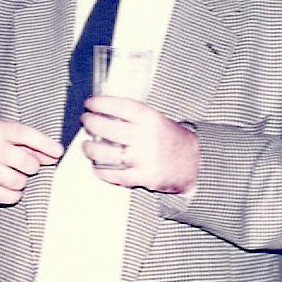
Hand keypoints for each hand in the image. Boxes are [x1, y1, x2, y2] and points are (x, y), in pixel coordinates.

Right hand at [0, 120, 62, 204]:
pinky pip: (6, 196)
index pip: (25, 134)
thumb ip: (31, 145)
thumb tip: (55, 155)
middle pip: (25, 162)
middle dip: (32, 167)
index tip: (58, 152)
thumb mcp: (7, 138)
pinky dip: (13, 195)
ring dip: (21, 182)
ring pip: (17, 181)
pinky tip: (8, 189)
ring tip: (12, 176)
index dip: (45, 144)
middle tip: (27, 167)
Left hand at [81, 96, 198, 193]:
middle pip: (108, 129)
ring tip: (86, 146)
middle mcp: (146, 137)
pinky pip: (116, 175)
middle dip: (91, 124)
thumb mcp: (156, 119)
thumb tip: (103, 111)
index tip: (90, 103)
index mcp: (150, 119)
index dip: (101, 104)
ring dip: (91, 150)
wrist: (195, 163)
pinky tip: (96, 167)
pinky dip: (102, 172)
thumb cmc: (172, 139)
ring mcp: (144, 158)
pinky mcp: (144, 177)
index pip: (120, 107)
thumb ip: (133, 116)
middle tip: (86, 121)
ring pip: (107, 154)